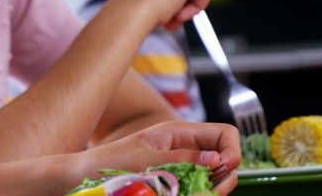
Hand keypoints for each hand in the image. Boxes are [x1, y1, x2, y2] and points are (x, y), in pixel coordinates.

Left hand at [75, 121, 240, 194]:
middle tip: (212, 192)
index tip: (223, 170)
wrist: (88, 176)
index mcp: (181, 132)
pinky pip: (198, 189)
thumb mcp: (148, 158)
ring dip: (212, 189)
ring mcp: (183, 167)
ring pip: (214, 178)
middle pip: (226, 159)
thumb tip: (217, 160)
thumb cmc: (113, 161)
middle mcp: (186, 148)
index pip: (225, 134)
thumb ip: (183, 159)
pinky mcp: (176, 184)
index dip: (233, 150)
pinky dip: (199, 195)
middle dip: (226, 176)